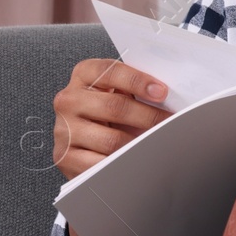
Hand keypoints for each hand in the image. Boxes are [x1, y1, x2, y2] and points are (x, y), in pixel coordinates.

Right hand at [51, 58, 170, 180]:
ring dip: (140, 144)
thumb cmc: (109, 111)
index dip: (138, 81)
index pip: (110, 72)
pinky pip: (101, 163)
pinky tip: (139, 161)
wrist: (82, 139)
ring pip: (111, 139)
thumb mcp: (119, 92)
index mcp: (84, 75)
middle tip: (171, 123)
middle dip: (149, 116)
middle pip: (115, 107)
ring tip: (159, 143)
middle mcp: (69, 100)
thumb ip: (137, 88)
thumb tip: (170, 96)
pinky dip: (124, 163)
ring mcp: (64, 129)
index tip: (162, 92)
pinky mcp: (66, 156)